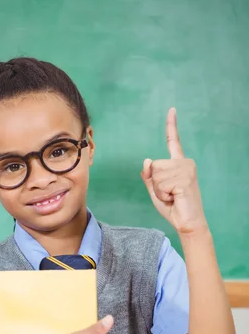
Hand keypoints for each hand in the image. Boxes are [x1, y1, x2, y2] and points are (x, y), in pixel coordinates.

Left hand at [141, 108, 207, 235]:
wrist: (187, 223)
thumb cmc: (173, 207)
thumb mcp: (155, 191)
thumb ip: (149, 176)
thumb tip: (147, 160)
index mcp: (178, 163)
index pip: (173, 141)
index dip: (171, 125)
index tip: (171, 109)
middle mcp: (185, 163)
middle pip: (154, 165)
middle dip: (155, 183)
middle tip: (168, 194)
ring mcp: (186, 169)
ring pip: (156, 174)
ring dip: (158, 190)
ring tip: (172, 197)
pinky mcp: (185, 178)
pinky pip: (160, 183)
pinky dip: (162, 194)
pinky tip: (174, 198)